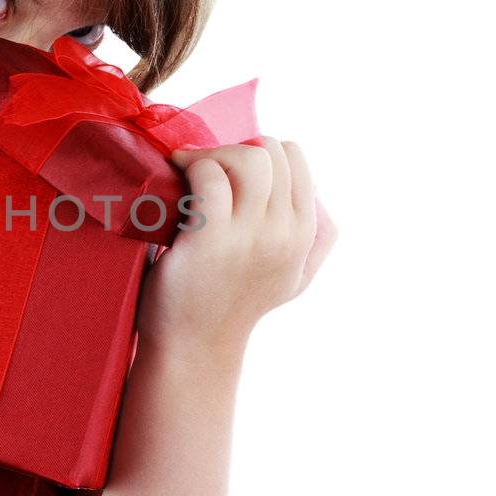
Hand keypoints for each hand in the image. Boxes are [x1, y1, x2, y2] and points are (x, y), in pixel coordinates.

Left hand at [136, 137, 336, 359]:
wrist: (194, 346)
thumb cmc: (236, 304)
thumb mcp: (295, 278)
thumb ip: (318, 238)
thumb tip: (320, 191)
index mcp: (305, 234)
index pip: (295, 158)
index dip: (260, 152)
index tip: (230, 169)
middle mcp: (284, 234)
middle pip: (269, 152)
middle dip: (232, 149)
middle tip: (203, 167)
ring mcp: (249, 238)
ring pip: (245, 159)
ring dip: (212, 154)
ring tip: (188, 168)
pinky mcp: (210, 240)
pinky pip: (209, 177)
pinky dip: (192, 167)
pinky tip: (176, 176)